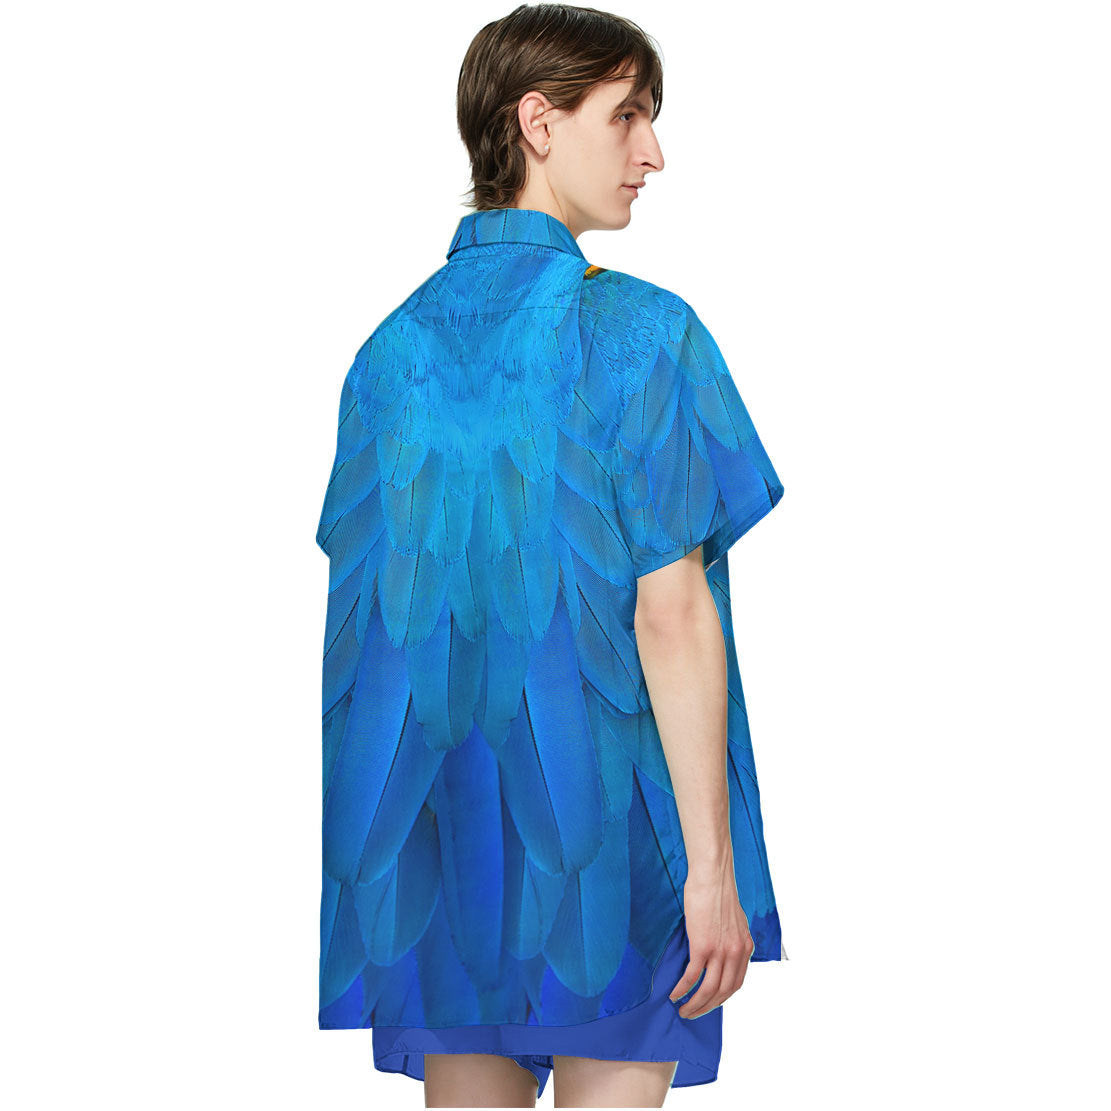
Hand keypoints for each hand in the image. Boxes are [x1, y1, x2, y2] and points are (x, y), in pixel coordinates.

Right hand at [668, 855, 754, 1018]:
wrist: (713, 876)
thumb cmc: (718, 891)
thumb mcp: (734, 920)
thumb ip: (731, 938)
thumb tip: (722, 950)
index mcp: (745, 947)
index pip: (736, 983)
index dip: (721, 998)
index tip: (709, 1004)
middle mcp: (736, 953)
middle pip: (723, 992)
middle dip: (707, 1007)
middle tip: (692, 1013)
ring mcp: (720, 951)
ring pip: (708, 989)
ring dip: (694, 1004)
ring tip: (682, 1010)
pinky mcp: (703, 946)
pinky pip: (692, 976)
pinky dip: (682, 989)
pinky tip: (674, 994)